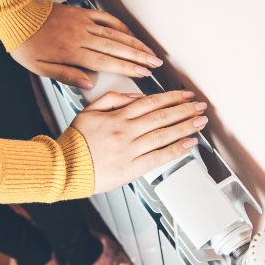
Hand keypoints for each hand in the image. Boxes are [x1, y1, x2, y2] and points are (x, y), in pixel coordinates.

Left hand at [10, 3, 162, 89]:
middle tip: (155, 64)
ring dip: (135, 43)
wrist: (15, 17)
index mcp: (72, 52)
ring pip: (115, 33)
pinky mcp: (81, 13)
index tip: (143, 73)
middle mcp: (81, 36)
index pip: (107, 62)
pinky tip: (131, 33)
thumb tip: (88, 85)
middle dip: (139, 57)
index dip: (128, 68)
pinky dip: (121, 26)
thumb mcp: (42, 68)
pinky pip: (106, 18)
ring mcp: (83, 22)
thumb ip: (67, 76)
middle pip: (117, 48)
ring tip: (150, 52)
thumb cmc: (26, 44)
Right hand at [70, 90, 208, 193]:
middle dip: (184, 110)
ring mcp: (129, 151)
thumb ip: (112, 99)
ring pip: (163, 135)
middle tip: (200, 106)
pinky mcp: (131, 169)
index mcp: (116, 117)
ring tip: (200, 122)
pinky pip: (158, 158)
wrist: (64, 168)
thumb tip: (136, 96)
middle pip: (161, 117)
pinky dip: (176, 150)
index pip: (150, 103)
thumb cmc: (75, 142)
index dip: (171, 97)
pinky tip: (189, 144)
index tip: (186, 95)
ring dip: (185, 127)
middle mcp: (125, 132)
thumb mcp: (88, 111)